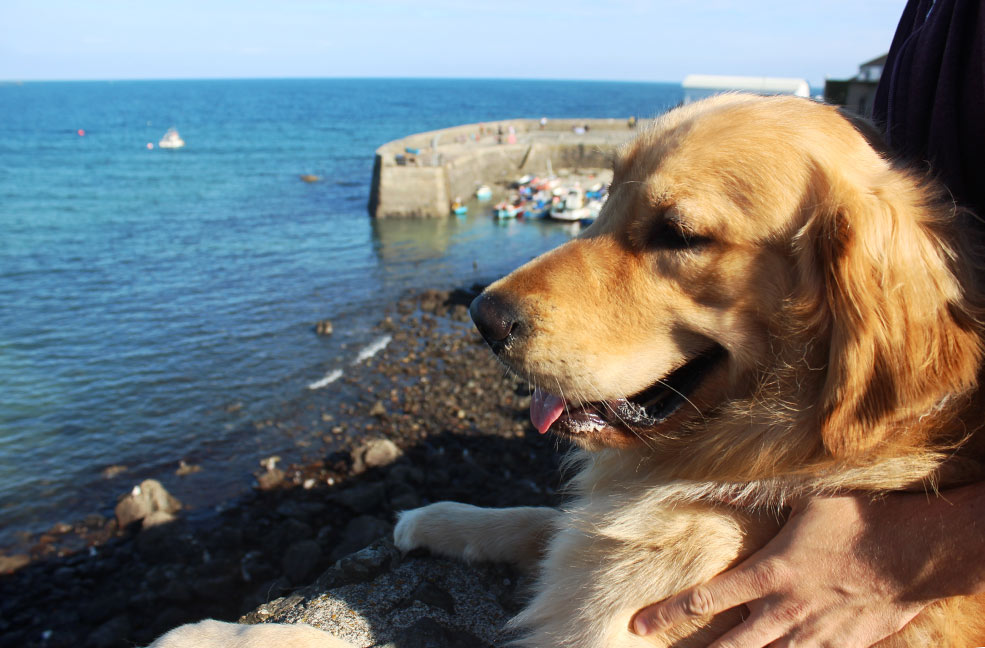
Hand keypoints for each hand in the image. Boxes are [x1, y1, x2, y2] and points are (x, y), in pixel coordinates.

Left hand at [631, 487, 984, 647]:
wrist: (920, 551)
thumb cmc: (861, 518)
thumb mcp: (802, 498)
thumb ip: (754, 498)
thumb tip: (711, 485)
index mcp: (768, 574)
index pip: (704, 600)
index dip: (667, 615)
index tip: (639, 624)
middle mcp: (785, 611)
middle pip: (730, 645)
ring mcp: (815, 634)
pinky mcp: (844, 645)